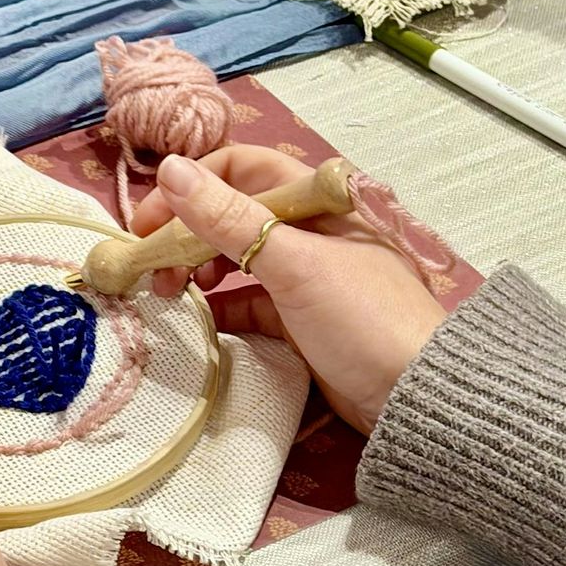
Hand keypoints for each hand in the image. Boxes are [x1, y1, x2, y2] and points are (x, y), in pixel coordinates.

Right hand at [134, 146, 444, 435]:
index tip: (151, 222)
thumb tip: (169, 168)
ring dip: (200, 269)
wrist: (414, 397)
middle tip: (152, 265)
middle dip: (188, 232)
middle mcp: (310, 231)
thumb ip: (229, 219)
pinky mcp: (301, 320)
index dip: (192, 187)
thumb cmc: (362, 318)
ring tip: (173, 293)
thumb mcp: (293, 264)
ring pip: (238, 260)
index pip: (241, 168)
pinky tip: (199, 321)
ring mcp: (306, 277)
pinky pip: (249, 304)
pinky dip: (221, 308)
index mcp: (316, 201)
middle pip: (233, 214)